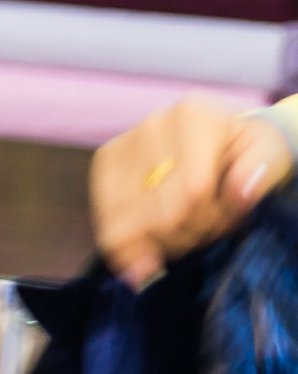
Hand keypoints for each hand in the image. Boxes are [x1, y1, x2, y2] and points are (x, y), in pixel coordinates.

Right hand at [92, 95, 291, 291]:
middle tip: (201, 233)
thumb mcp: (268, 153)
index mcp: (196, 117)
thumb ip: (261, 169)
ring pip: (124, 213)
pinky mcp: (105, 159)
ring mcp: (125, 140)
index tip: (216, 229)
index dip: (205, 221)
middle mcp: (153, 124)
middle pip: (158, 207)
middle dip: (182, 234)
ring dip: (151, 241)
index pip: (191, 189)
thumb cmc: (245, 149)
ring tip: (174, 242)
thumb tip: (240, 192)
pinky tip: (137, 256)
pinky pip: (105, 210)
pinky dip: (120, 241)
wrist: (222, 135)